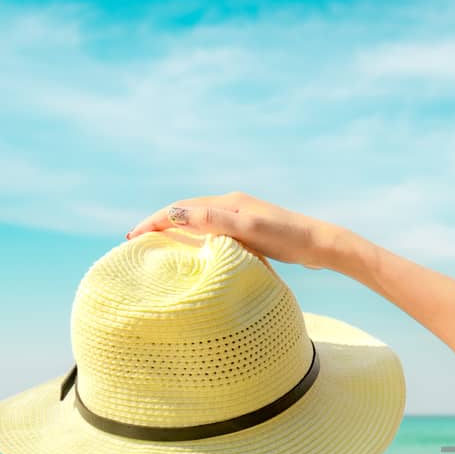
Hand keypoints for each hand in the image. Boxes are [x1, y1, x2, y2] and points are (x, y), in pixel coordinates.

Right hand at [126, 192, 350, 269]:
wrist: (322, 245)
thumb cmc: (288, 239)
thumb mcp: (249, 229)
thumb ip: (214, 221)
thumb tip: (175, 214)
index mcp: (229, 202)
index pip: (181, 208)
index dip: (155, 221)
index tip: (132, 236)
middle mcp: (233, 205)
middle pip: (186, 211)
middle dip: (160, 223)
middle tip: (136, 240)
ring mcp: (242, 217)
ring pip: (199, 221)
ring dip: (175, 229)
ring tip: (156, 245)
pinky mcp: (251, 230)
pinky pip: (213, 231)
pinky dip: (195, 237)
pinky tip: (195, 250)